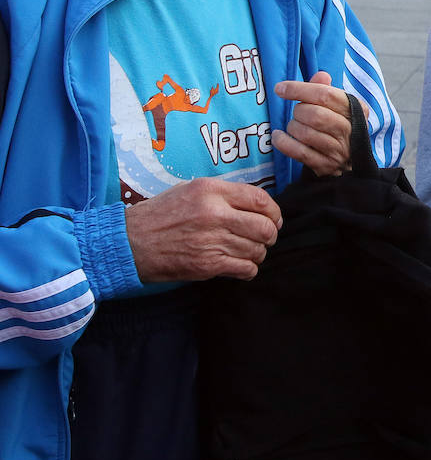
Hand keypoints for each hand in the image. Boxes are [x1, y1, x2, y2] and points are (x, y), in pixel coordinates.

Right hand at [125, 178, 282, 282]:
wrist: (128, 243)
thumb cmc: (159, 215)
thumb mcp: (188, 190)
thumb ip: (221, 194)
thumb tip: (254, 203)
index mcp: (211, 191)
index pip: (261, 199)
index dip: (274, 212)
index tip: (273, 219)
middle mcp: (215, 213)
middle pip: (265, 227)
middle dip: (270, 235)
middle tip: (264, 239)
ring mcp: (212, 240)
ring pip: (257, 249)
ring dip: (258, 253)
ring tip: (248, 252)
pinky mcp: (208, 264)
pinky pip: (246, 268)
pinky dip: (249, 269)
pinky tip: (240, 266)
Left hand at [271, 71, 353, 176]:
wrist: (350, 160)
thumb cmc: (339, 125)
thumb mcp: (338, 105)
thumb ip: (326, 89)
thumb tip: (320, 75)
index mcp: (357, 109)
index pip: (326, 95)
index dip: (299, 90)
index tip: (280, 88)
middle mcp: (351, 130)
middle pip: (315, 115)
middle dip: (298, 111)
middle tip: (297, 112)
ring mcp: (339, 150)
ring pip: (306, 134)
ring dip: (292, 127)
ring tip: (294, 125)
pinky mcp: (326, 165)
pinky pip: (299, 152)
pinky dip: (284, 142)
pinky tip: (279, 136)